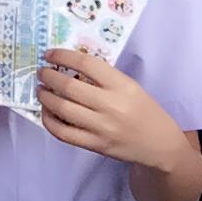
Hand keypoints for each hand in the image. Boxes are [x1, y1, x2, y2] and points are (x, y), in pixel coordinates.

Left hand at [38, 49, 184, 169]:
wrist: (160, 145)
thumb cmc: (143, 110)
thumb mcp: (129, 86)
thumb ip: (103, 77)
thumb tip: (68, 65)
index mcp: (122, 86)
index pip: (86, 64)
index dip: (62, 56)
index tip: (49, 54)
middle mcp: (111, 106)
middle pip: (68, 87)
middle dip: (48, 76)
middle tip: (41, 73)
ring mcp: (102, 128)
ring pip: (62, 109)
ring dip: (44, 97)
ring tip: (41, 90)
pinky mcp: (95, 145)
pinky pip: (64, 133)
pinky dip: (49, 120)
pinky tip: (47, 112)